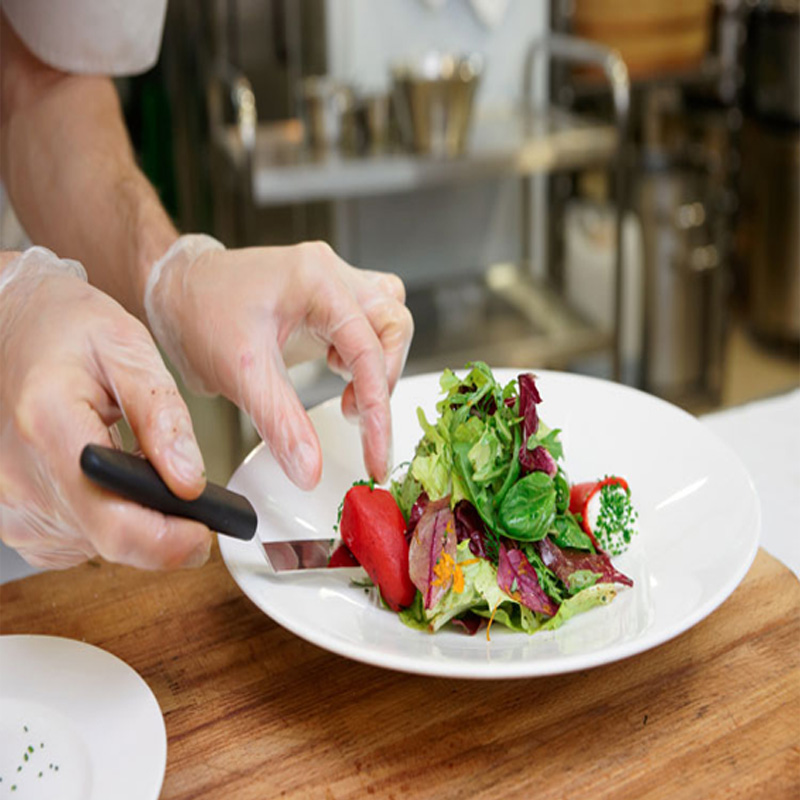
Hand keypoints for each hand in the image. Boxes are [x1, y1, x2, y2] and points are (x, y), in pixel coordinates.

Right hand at [0, 247, 210, 568]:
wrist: (7, 325)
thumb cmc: (63, 328)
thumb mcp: (127, 347)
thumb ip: (163, 415)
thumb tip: (190, 481)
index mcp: (49, 426)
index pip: (115, 523)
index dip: (171, 542)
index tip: (206, 528)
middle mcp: (19, 476)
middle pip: (112, 539)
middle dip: (163, 522)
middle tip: (181, 481)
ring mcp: (9, 502)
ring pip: (97, 545)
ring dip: (134, 517)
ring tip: (133, 462)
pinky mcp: (11, 516)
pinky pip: (76, 540)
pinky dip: (103, 517)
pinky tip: (104, 478)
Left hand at [144, 236, 413, 488]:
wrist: (176, 292)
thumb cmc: (200, 313)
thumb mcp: (240, 372)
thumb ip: (281, 422)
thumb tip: (310, 470)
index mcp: (316, 279)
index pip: (367, 347)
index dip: (377, 407)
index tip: (375, 455)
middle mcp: (333, 275)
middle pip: (394, 325)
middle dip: (383, 380)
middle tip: (356, 419)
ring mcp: (333, 287)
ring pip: (389, 323)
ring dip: (378, 367)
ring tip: (349, 398)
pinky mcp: (329, 305)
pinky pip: (369, 329)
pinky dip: (365, 361)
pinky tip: (341, 378)